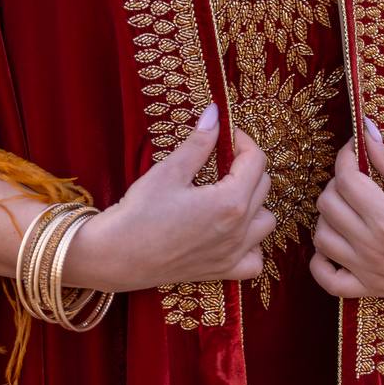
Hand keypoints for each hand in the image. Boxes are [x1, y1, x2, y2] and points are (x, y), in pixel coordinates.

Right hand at [63, 105, 277, 292]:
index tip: (226, 134)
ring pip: (266, 222)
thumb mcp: (170, 171)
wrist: (118, 256)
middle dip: (247, 166)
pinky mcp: (222, 271)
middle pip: (263, 187)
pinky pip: (255, 260)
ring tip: (228, 194)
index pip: (256, 160)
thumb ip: (199, 142)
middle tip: (221, 159)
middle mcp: (239, 230)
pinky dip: (252, 244)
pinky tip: (232, 232)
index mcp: (230, 202)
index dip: (243, 141)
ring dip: (255, 204)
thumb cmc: (140, 213)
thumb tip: (215, 113)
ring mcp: (233, 254)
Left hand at [309, 117, 383, 302]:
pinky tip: (337, 242)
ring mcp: (371, 273)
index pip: (345, 178)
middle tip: (358, 175)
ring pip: (321, 237)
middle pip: (327, 205)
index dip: (346, 155)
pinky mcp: (372, 290)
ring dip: (329, 216)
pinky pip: (327, 280)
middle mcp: (374, 249)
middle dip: (337, 182)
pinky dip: (320, 261)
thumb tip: (364, 131)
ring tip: (351, 206)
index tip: (356, 146)